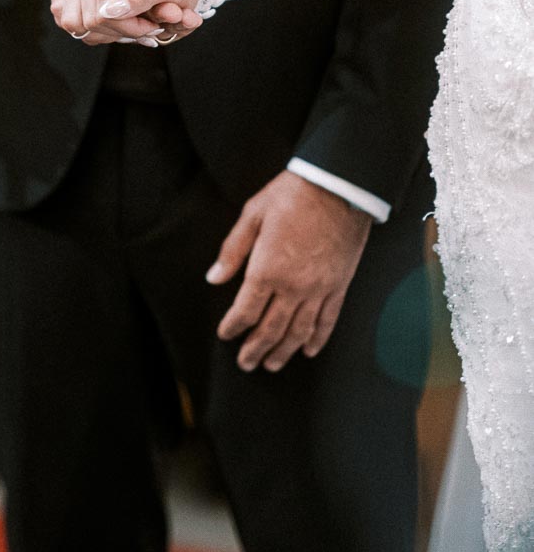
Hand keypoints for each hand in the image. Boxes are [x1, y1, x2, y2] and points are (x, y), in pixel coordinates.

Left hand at [208, 171, 371, 372]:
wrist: (338, 186)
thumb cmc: (291, 195)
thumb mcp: (252, 215)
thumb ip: (232, 250)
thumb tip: (213, 278)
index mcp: (266, 270)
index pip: (245, 311)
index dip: (233, 327)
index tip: (225, 335)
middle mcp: (293, 287)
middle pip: (270, 329)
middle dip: (255, 349)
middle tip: (245, 364)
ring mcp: (319, 289)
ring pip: (298, 332)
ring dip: (283, 352)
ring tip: (271, 365)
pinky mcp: (339, 285)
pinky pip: (327, 320)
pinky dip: (317, 339)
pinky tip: (308, 350)